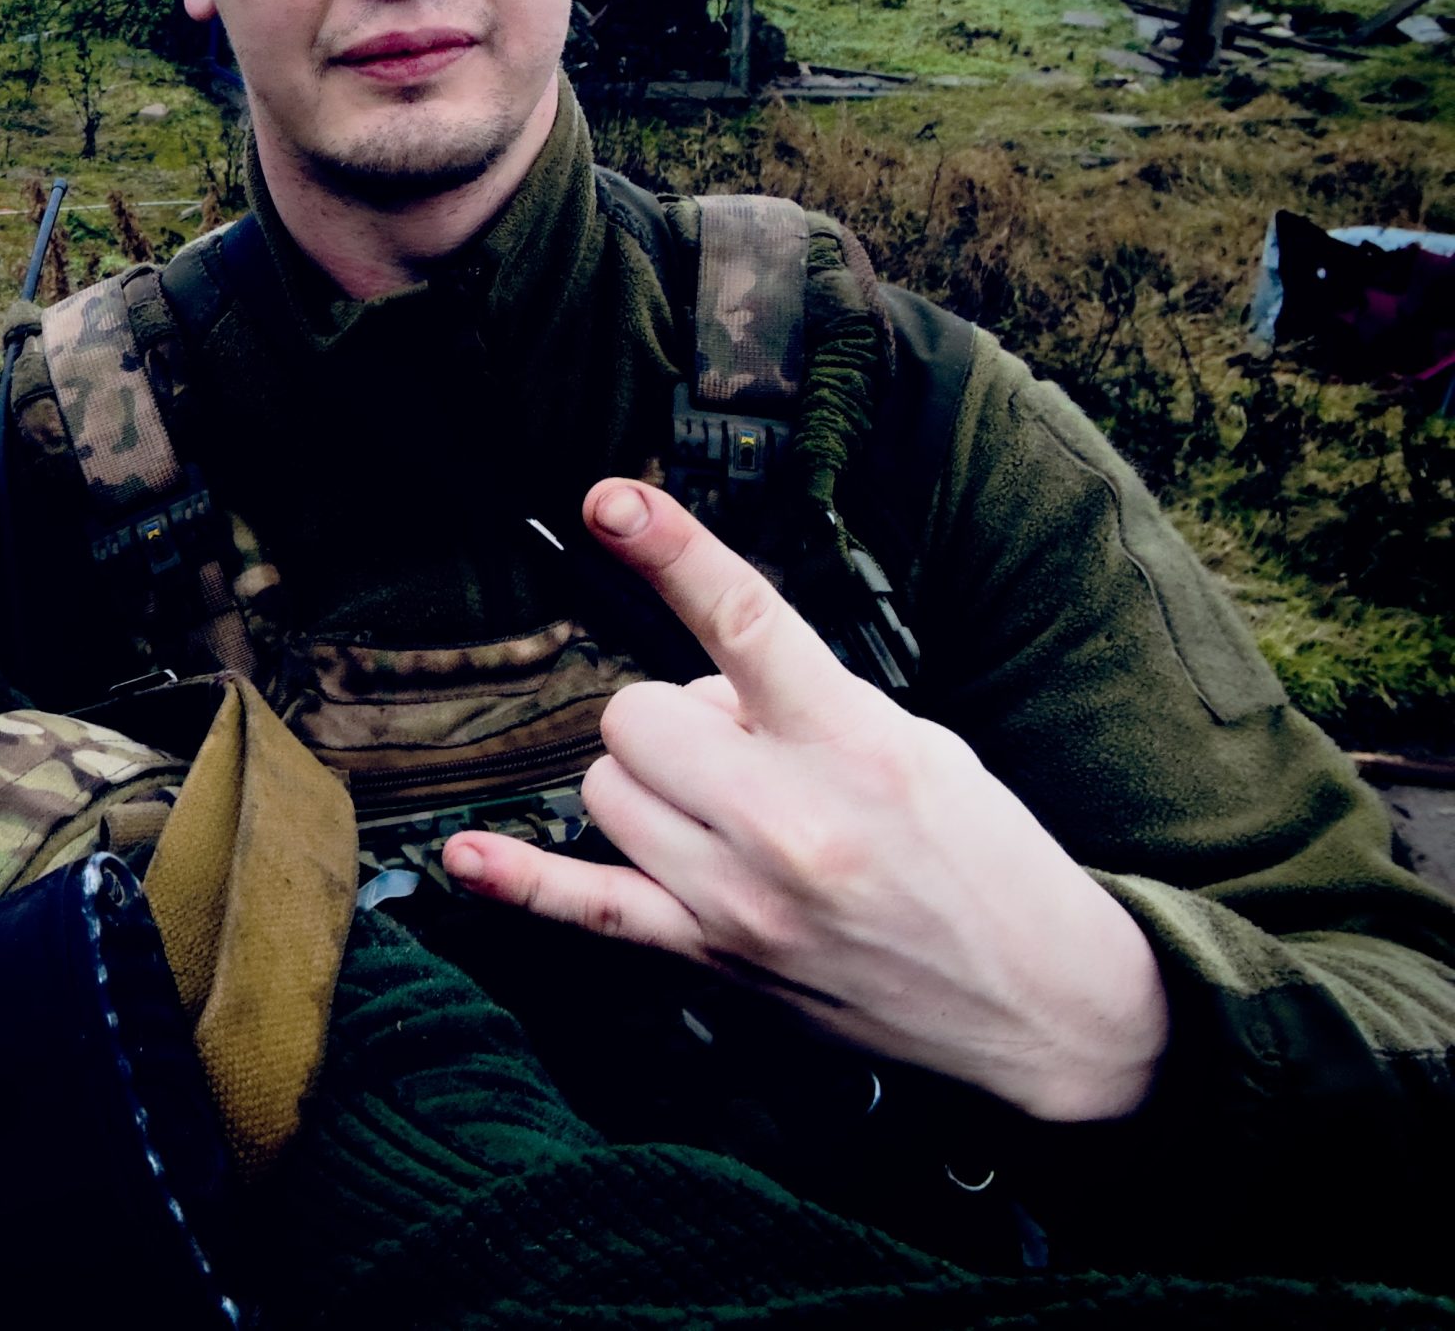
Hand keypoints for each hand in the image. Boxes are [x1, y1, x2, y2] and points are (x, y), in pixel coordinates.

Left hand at [443, 478, 1169, 1121]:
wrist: (1042, 1007)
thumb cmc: (981, 857)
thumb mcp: (916, 744)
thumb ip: (801, 703)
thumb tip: (700, 693)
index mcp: (852, 745)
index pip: (745, 621)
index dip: (672, 551)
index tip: (612, 499)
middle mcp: (787, 821)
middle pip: (637, 713)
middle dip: (677, 718)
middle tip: (748, 754)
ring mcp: (738, 897)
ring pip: (606, 788)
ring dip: (650, 784)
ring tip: (728, 814)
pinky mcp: (712, 959)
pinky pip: (587, 907)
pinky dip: (520, 883)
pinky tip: (464, 858)